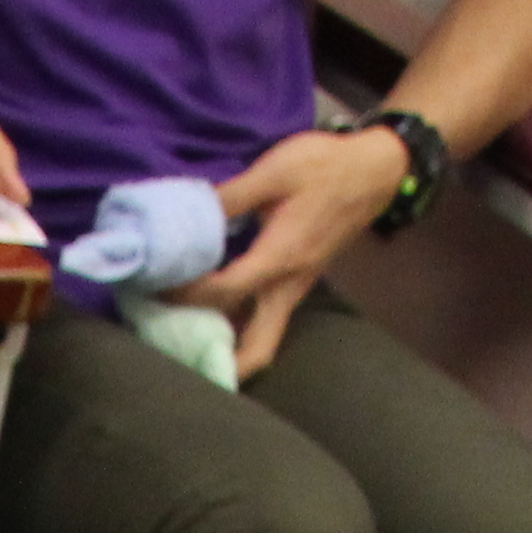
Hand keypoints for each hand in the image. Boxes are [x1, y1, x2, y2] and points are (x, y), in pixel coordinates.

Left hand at [184, 125, 403, 378]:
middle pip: (258, 349)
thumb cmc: (326, 166)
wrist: (375, 169)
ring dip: (230, 350)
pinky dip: (241, 326)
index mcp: (280, 258)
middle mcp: (289, 286)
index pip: (224, 292)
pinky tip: (214, 313)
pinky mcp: (299, 282)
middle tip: (179, 358)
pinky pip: (268, 318)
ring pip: (264, 338)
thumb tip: (189, 212)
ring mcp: (297, 288)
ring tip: (188, 341)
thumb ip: (230, 196)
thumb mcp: (274, 170)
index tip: (156, 287)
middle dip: (222, 366)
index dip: (186, 295)